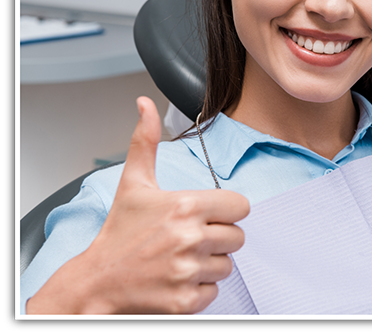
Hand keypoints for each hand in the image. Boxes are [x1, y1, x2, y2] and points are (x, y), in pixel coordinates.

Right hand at [27, 97, 250, 313]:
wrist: (96, 281)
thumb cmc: (118, 233)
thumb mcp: (134, 183)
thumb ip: (146, 141)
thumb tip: (146, 104)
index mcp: (186, 206)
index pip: (241, 207)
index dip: (226, 210)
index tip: (207, 214)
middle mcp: (191, 238)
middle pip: (238, 237)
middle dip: (218, 237)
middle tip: (190, 237)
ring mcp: (189, 270)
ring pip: (227, 265)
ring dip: (209, 263)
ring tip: (181, 257)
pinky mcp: (186, 300)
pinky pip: (214, 291)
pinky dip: (199, 288)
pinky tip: (177, 278)